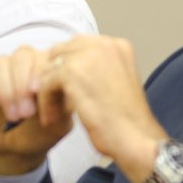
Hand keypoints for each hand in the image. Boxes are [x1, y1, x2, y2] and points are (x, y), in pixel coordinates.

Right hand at [0, 46, 73, 175]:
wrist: (14, 150)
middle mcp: (26, 62)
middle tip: (26, 113)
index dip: (39, 72)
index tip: (37, 94)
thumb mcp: (58, 126)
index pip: (44, 56)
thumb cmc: (40, 133)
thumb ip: (63, 105)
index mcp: (48, 67)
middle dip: (22, 84)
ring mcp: (3, 68)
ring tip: (13, 116)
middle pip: (22, 55)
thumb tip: (63, 87)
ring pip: (1, 63)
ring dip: (6, 90)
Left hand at [43, 35, 166, 182]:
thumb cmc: (128, 120)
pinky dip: (46, 102)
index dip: (68, 68)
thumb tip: (69, 67)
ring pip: (51, 68)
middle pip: (62, 52)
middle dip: (55, 76)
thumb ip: (98, 69)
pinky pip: (46, 83)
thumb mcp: (117, 82)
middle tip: (54, 100)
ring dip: (49, 91)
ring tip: (53, 112)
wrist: (136, 138)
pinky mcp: (72, 72)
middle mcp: (104, 44)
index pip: (79, 45)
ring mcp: (88, 56)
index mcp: (117, 45)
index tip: (65, 90)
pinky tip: (52, 119)